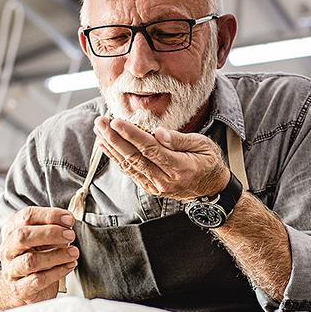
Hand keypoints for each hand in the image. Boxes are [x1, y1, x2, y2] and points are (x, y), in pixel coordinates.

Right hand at [0, 207, 78, 310]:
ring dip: (57, 255)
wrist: (24, 287)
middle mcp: (8, 250)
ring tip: (74, 252)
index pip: (25, 216)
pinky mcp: (20, 289)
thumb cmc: (36, 257)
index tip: (69, 219)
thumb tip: (68, 220)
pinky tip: (69, 265)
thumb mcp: (41, 239)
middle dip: (50, 233)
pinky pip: (38, 280)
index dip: (49, 215)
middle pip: (23, 237)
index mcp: (11, 231)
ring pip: (30, 261)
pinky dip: (57, 272)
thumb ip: (52, 227)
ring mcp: (11, 270)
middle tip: (70, 235)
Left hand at [92, 116, 228, 199]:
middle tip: (100, 122)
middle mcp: (165, 179)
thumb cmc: (208, 162)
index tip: (116, 122)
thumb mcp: (203, 145)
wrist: (212, 190)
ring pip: (129, 165)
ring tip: (98, 130)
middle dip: (114, 138)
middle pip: (135, 157)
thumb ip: (179, 139)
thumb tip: (158, 132)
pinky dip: (116, 158)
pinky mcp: (150, 188)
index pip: (150, 149)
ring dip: (111, 147)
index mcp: (180, 167)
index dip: (131, 135)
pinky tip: (106, 145)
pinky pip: (131, 172)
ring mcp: (156, 186)